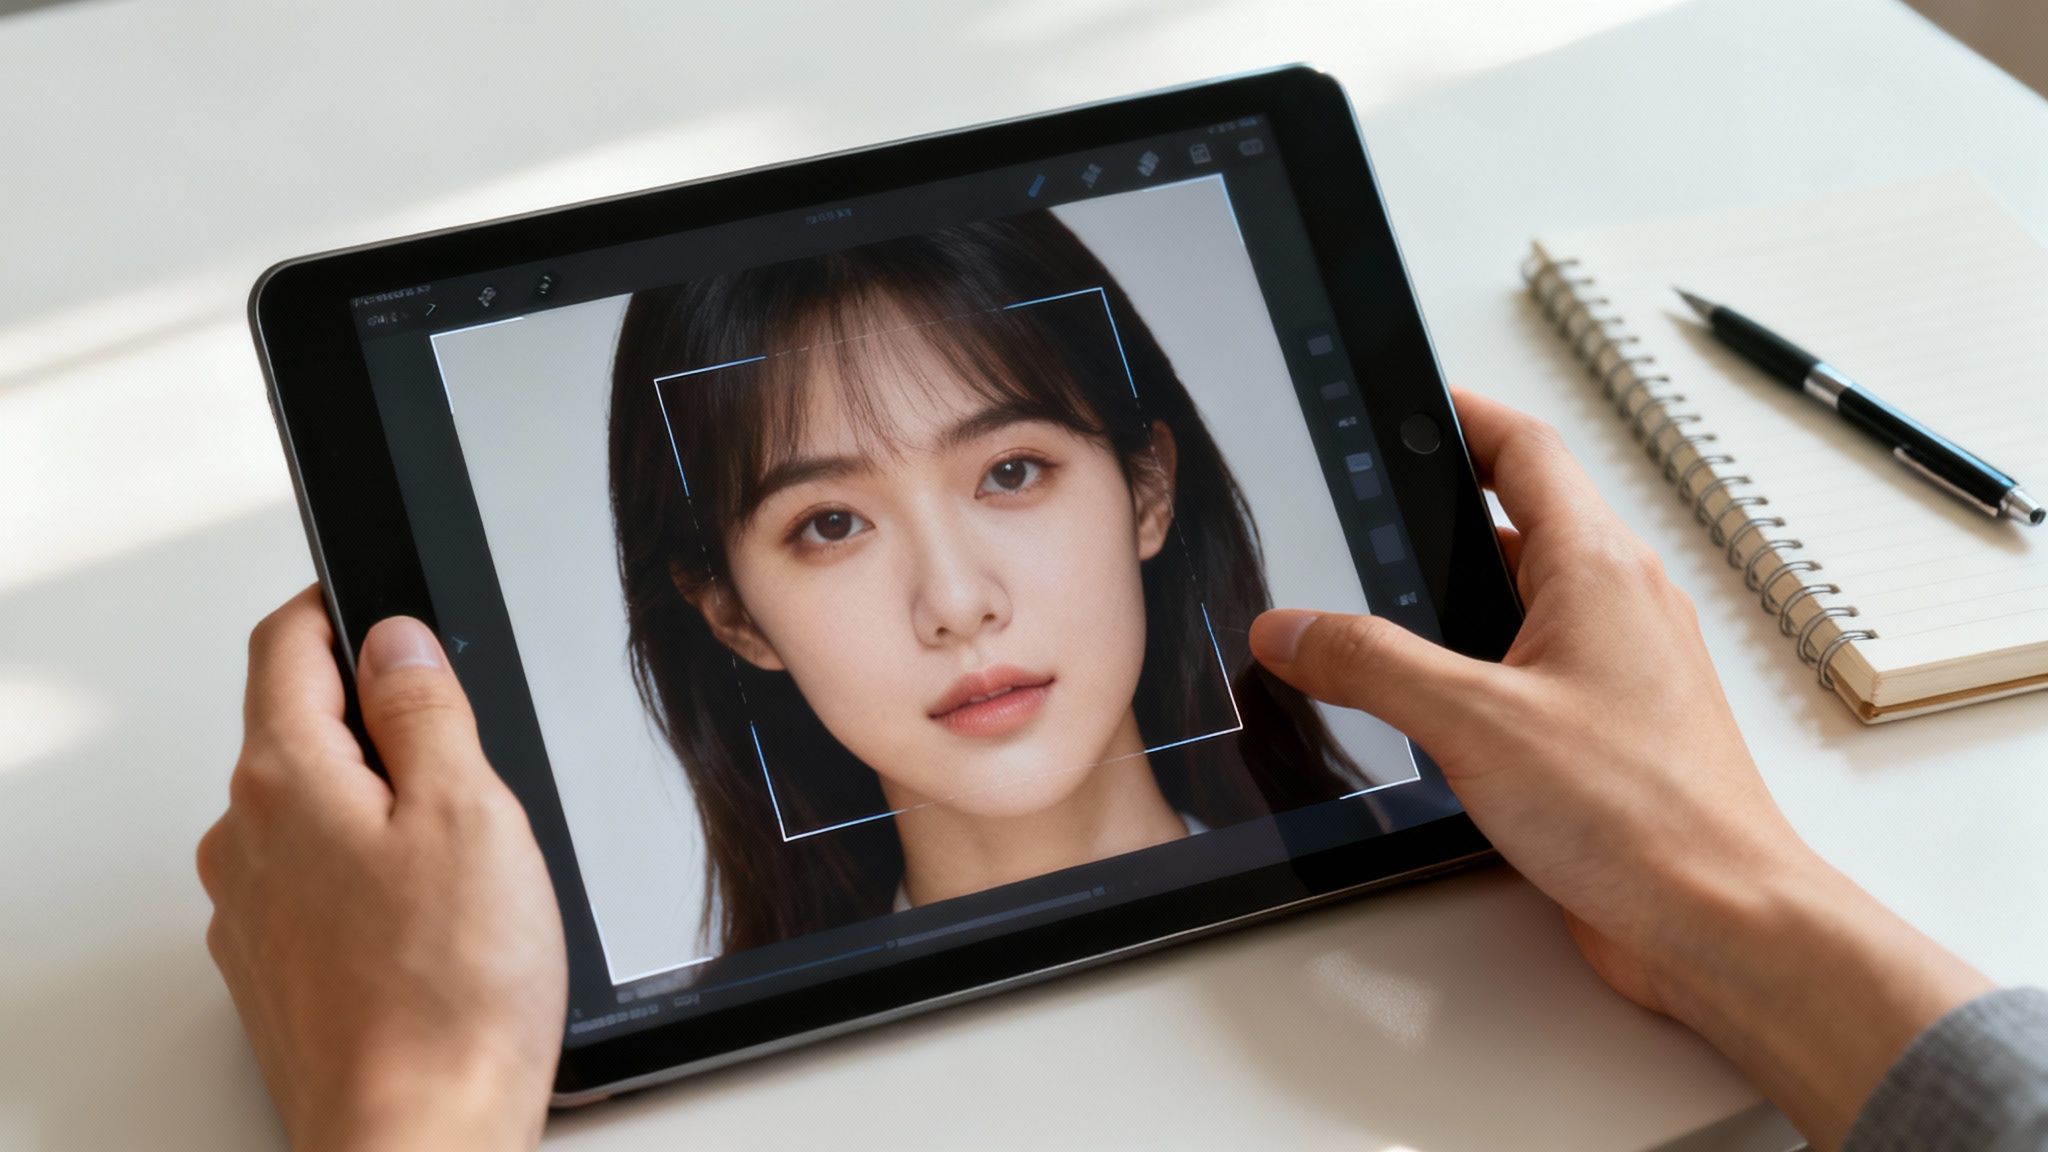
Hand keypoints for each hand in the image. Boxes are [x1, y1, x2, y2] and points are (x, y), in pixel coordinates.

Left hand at [198, 588, 565, 1151]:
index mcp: (284, 780)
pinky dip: (370, 876)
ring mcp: (252, 912)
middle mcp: (244, 841)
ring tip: (464, 860)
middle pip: (298, 727)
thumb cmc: (447, 993)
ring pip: (312, 811)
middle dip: (377, 717)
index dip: (338, 604)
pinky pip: (317, 884)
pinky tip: (437, 921)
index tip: (379, 600)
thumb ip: (425, 707)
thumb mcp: (469, 809)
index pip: (284, 643)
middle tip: (466, 751)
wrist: (418, 1136)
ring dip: (377, 805)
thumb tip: (397, 640)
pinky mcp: (275, 971)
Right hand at [1250, 389, 1988, 1148]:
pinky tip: (1429, 710)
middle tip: (1360, 518)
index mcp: (1598, 568)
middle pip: (1516, 521)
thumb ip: (1370, 663)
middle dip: (1432, 519)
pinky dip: (1474, 669)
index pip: (1523, 448)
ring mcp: (1619, 666)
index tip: (1406, 399)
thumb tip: (1292, 627)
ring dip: (1451, 605)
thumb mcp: (1473, 722)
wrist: (1721, 920)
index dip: (1460, 412)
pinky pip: (1530, 668)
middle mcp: (1618, 604)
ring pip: (1520, 600)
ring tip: (1374, 621)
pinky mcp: (1608, 728)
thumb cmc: (1645, 817)